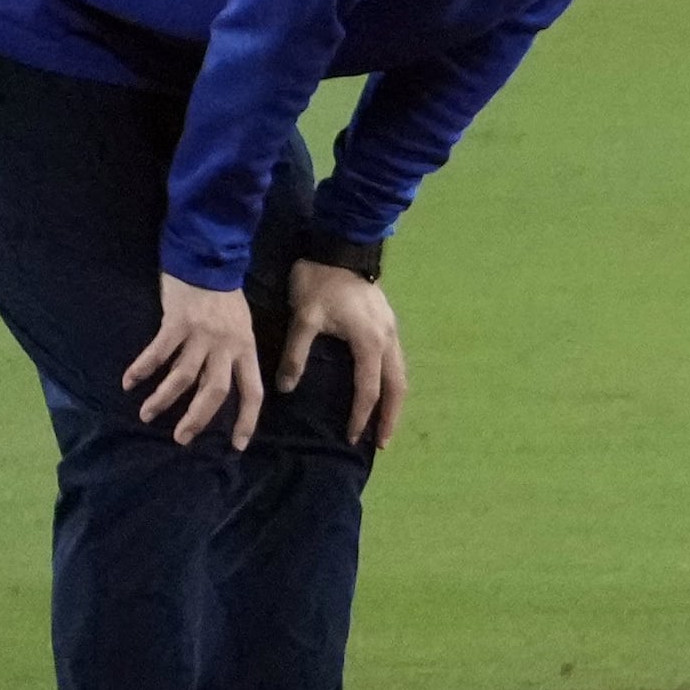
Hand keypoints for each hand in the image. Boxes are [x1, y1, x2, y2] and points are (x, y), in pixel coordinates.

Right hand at [124, 274, 264, 448]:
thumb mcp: (240, 328)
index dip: (247, 420)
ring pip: (183, 377)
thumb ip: (230, 357)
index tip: (237, 445)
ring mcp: (201, 335)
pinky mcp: (177, 323)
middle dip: (198, 419)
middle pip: (215, 391)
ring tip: (146, 414)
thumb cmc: (225, 298)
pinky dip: (142, 369)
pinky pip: (158, 353)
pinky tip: (129, 382)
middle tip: (181, 439)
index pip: (252, 391)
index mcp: (246, 349)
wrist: (208, 261)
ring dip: (163, 400)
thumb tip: (215, 389)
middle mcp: (226, 346)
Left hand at [280, 259, 407, 446]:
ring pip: (401, 374)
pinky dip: (392, 383)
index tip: (351, 438)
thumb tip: (287, 388)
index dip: (361, 416)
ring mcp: (392, 331)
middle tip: (382, 443)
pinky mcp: (389, 324)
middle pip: (398, 387)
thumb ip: (297, 354)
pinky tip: (382, 390)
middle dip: (391, 417)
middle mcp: (388, 340)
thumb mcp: (304, 318)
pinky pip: (396, 362)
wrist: (340, 247)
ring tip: (385, 423)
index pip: (369, 390)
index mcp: (369, 342)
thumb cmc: (321, 283)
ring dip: (395, 401)